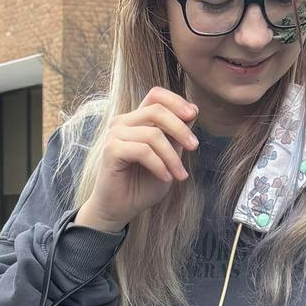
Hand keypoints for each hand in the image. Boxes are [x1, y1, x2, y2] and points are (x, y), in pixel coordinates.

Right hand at [76, 88, 199, 233]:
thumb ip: (177, 135)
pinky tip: (166, 178)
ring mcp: (115, 135)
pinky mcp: (111, 150)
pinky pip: (143, 151)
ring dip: (172, 157)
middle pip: (157, 110)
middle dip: (180, 128)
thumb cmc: (142, 185)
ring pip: (153, 134)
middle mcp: (123, 122)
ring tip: (180, 175)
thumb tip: (194, 109)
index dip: (175, 100)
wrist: (120, 210)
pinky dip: (159, 165)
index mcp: (136, 120)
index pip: (156, 95)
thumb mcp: (168, 158)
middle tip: (194, 146)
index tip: (193, 115)